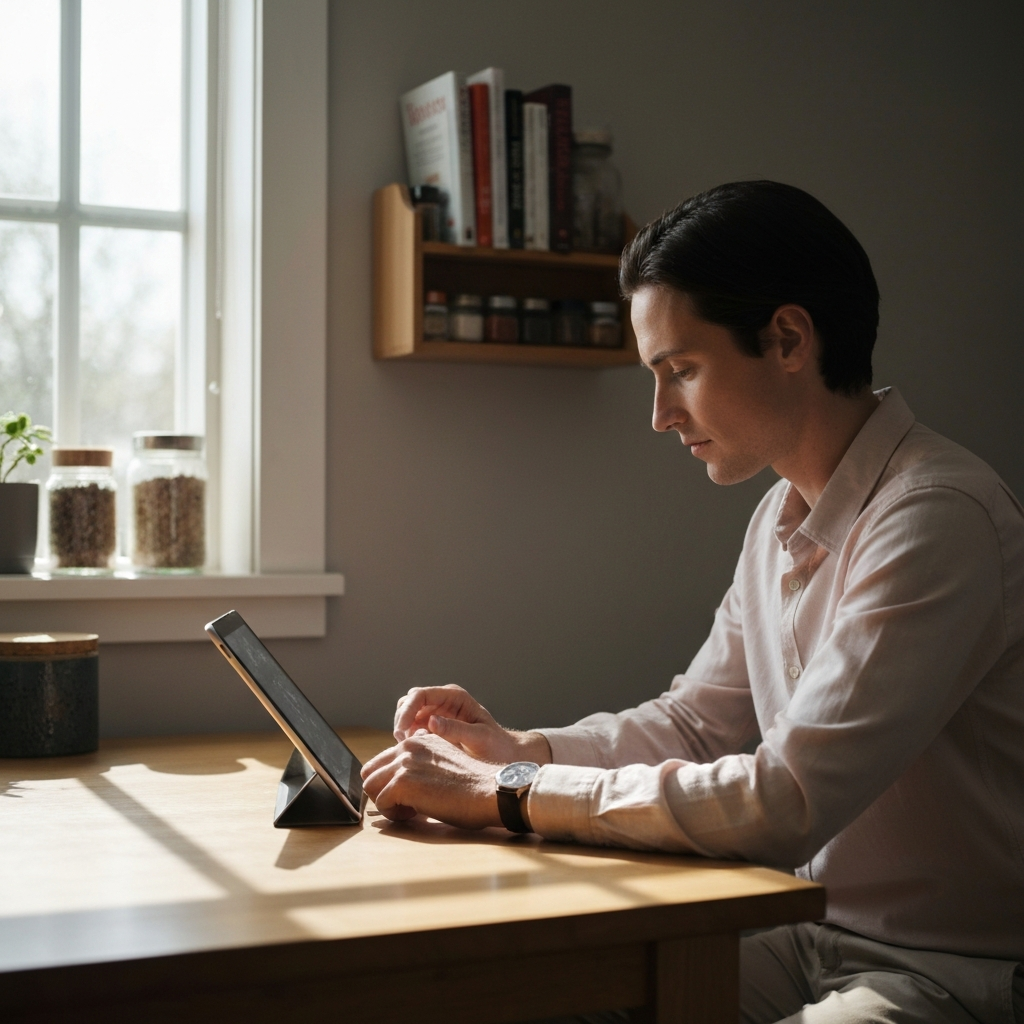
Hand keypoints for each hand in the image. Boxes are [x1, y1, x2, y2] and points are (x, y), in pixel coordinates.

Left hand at [360, 731, 500, 828]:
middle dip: (381, 791)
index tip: (408, 795)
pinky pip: (381, 803)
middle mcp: (408, 746)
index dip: (390, 782)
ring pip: (370, 787)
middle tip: (403, 804)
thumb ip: (424, 762)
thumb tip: (404, 778)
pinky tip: (415, 815)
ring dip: (386, 803)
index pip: (382, 760)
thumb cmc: (473, 784)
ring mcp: (404, 763)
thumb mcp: (446, 761)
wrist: (490, 791)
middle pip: (370, 772)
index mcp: (418, 740)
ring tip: (409, 811)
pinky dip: (394, 814)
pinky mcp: (403, 783)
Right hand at [393, 684, 550, 764]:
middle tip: (402, 742)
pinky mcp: (434, 726)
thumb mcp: (479, 738)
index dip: (407, 710)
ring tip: (409, 748)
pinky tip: (414, 751)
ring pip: (408, 713)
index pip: (421, 694)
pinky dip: (408, 737)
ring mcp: (438, 713)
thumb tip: (431, 721)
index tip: (401, 731)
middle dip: (402, 719)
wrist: (505, 755)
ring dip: (404, 729)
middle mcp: (444, 701)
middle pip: (410, 701)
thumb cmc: (496, 746)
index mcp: (455, 697)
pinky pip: (413, 727)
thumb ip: (456, 729)